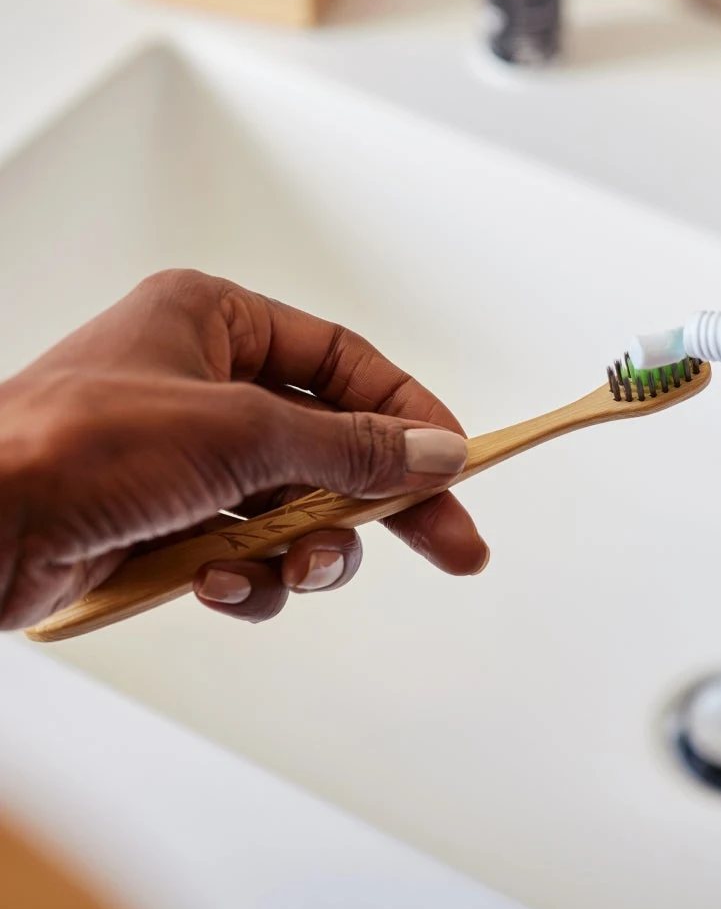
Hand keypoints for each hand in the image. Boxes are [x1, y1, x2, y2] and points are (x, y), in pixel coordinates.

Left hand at [0, 270, 487, 630]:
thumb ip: (351, 446)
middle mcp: (206, 384)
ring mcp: (185, 459)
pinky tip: (213, 585)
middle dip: (385, 502)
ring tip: (292, 572)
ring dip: (304, 552)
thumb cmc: (73, 446)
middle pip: (334, 443)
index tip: (458, 462)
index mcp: (216, 323)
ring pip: (296, 510)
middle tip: (453, 546)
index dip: (409, 414)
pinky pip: (245, 554)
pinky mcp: (165, 524)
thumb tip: (438, 453)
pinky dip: (243, 579)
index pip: (347, 364)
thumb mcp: (239, 432)